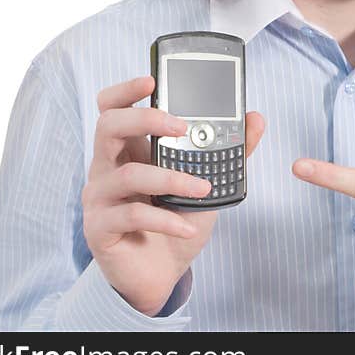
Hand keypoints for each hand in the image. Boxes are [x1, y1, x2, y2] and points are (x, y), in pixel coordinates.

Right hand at [81, 75, 265, 316]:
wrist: (161, 274)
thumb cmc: (176, 220)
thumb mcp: (207, 181)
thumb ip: (229, 150)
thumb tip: (255, 118)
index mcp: (129, 148)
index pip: (113, 107)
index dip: (126, 90)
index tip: (152, 79)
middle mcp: (107, 167)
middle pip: (108, 126)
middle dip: (145, 120)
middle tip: (181, 127)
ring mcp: (99, 198)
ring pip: (126, 174)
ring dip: (171, 179)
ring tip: (202, 189)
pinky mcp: (100, 228)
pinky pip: (132, 216)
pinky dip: (167, 221)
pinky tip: (189, 227)